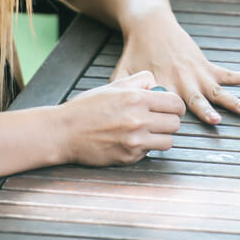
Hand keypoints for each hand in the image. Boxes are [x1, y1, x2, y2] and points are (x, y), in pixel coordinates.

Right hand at [59, 71, 185, 165]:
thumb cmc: (86, 108)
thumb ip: (139, 82)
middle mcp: (138, 120)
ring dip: (161, 136)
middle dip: (169, 120)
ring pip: (168, 141)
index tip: (170, 107)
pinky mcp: (129, 157)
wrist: (64, 132)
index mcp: (136, 99)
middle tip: (158, 120)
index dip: (175, 106)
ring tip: (148, 131)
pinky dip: (145, 147)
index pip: (175, 104)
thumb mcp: (113, 86)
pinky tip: (131, 140)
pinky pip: (150, 152)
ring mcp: (134, 141)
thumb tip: (156, 85)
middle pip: (175, 124)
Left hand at [112, 9, 239, 124]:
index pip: (169, 106)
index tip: (177, 129)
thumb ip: (119, 92)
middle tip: (216, 121)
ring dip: (233, 100)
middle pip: (196, 99)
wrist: (150, 24)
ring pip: (218, 90)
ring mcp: (197, 73)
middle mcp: (183, 80)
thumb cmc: (134, 51)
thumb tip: (107, 115)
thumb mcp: (122, 72)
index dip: (173, 117)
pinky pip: (229, 73)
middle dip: (206, 110)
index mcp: (163, 85)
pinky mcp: (205, 65)